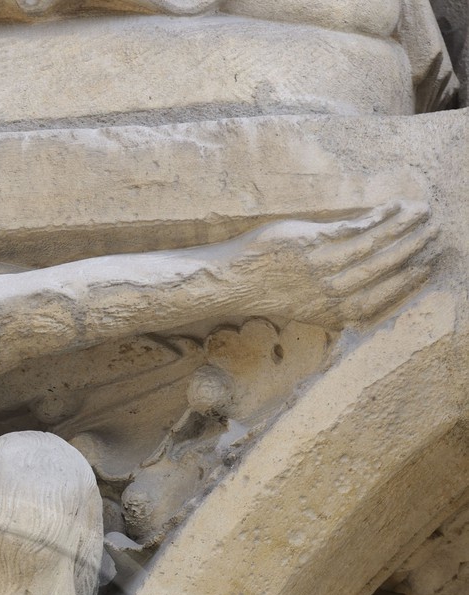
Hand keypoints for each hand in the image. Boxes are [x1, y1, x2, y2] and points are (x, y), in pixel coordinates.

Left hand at [239, 201, 436, 329]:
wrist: (232, 282)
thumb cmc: (267, 290)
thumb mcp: (303, 304)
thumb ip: (330, 303)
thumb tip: (354, 301)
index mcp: (330, 313)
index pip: (377, 300)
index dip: (405, 285)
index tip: (426, 268)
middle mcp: (329, 295)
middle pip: (381, 272)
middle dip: (411, 252)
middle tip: (435, 235)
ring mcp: (321, 270)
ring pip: (371, 249)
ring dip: (401, 231)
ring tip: (421, 215)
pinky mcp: (312, 246)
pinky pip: (352, 231)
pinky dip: (376, 220)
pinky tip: (390, 208)